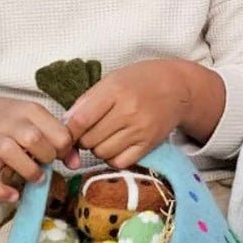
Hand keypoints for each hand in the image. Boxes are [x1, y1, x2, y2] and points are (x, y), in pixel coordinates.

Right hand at [0, 95, 76, 201]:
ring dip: (30, 171)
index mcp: (30, 111)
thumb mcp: (36, 120)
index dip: (66, 148)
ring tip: (37, 178)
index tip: (61, 154)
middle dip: (48, 157)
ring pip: (10, 152)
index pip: (59, 132)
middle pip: (34, 139)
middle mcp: (9, 123)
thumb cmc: (10, 122)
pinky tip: (14, 196)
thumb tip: (76, 163)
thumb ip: (59, 137)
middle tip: (47, 163)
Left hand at [65, 59, 223, 167]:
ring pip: (102, 153)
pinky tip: (116, 145)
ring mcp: (141, 130)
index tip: (67, 131)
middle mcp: (129, 111)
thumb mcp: (111, 80)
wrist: (177, 87)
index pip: (81, 119)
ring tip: (105, 135)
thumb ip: (86, 102)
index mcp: (116, 90)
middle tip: (91, 129)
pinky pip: (120, 162)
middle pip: (89, 140)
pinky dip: (112, 157)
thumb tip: (64, 126)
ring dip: (98, 148)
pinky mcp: (149, 145)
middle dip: (84, 138)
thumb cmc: (139, 81)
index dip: (68, 130)